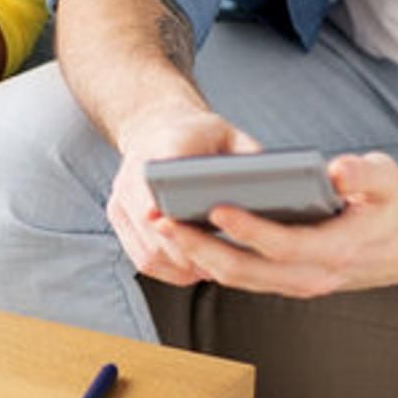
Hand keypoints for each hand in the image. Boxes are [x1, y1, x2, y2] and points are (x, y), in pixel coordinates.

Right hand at [107, 104, 261, 285]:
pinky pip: (142, 258)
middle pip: (152, 227)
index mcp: (161, 148)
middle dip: (187, 250)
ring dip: (181, 266)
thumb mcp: (229, 133)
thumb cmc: (199, 133)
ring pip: (149, 250)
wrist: (157, 126)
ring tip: (215, 271)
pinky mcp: (119, 217)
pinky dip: (170, 270)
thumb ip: (249, 156)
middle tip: (222, 266)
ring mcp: (121, 199)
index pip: (159, 180)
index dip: (169, 209)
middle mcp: (132, 175)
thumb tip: (277, 189)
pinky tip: (196, 269)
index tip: (186, 228)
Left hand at [151, 151, 397, 297]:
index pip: (283, 244)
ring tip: (165, 228)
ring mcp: (303, 284)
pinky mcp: (293, 281)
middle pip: (248, 270)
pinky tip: (189, 238)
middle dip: (202, 248)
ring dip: (200, 257)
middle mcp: (316, 276)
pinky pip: (247, 278)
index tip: (216, 206)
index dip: (247, 227)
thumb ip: (363, 174)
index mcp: (339, 249)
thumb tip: (338, 171)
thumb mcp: (389, 179)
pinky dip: (215, 262)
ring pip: (242, 279)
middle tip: (164, 222)